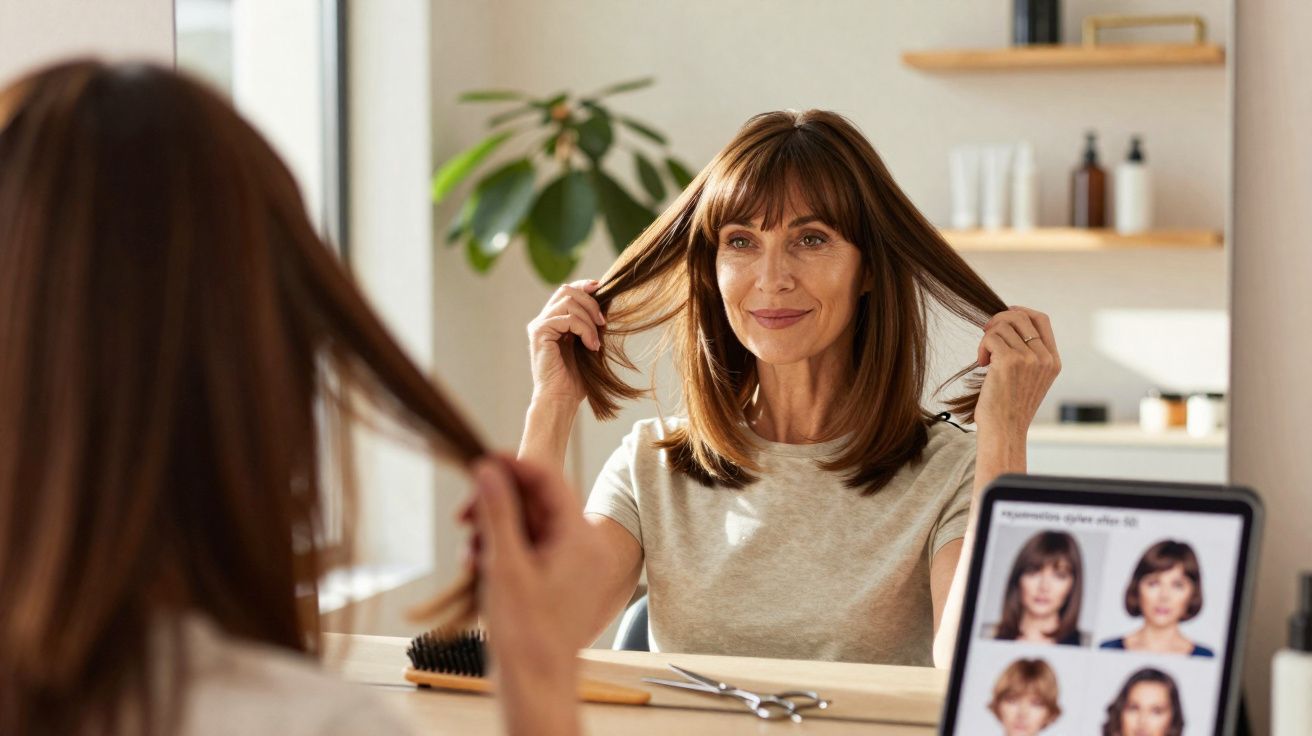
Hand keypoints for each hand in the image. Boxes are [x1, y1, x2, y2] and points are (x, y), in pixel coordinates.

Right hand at [468, 454, 605, 735]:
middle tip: (464, 515)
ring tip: (471, 552)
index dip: (514, 465)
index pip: (550, 480)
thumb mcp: (505, 566)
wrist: (537, 684)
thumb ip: (497, 513)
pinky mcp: (562, 577)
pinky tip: (481, 565)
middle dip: (498, 504)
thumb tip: (488, 469)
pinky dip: (506, 549)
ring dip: (497, 530)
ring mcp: (575, 562)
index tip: (482, 459)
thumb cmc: (525, 633)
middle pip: (538, 502)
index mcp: (581, 537)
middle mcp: (585, 545)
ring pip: (532, 525)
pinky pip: (534, 547)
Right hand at [527, 279, 605, 406]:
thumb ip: (592, 323)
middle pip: (566, 290)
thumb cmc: (576, 378)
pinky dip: (584, 329)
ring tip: (596, 341)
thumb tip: (607, 300)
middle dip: (590, 302)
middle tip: (603, 322)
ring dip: (589, 319)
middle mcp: (543, 320)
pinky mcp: (539, 333)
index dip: (584, 286)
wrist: (561, 398)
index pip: (566, 291)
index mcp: (553, 321)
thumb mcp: (588, 343)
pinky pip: (567, 319)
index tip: (602, 289)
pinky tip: (591, 346)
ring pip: (568, 302)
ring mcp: (539, 326)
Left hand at [973, 306, 1060, 438]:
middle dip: (998, 320)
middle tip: (986, 334)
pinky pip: (990, 337)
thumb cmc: (1010, 408)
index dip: (1022, 311)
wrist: (1005, 430)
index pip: (1042, 320)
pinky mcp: (1009, 361)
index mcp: (1053, 361)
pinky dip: (982, 347)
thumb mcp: (1031, 380)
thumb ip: (1030, 355)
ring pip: (1002, 326)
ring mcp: (1029, 358)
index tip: (1005, 315)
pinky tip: (982, 363)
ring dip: (987, 338)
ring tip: (985, 358)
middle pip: (1020, 317)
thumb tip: (1009, 324)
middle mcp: (1044, 358)